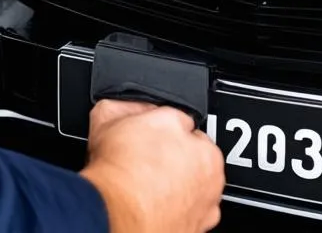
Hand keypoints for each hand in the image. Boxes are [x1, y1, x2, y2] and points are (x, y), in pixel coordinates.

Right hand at [81, 100, 224, 232]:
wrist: (113, 216)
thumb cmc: (117, 173)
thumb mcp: (112, 116)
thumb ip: (130, 105)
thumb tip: (128, 102)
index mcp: (198, 141)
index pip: (182, 123)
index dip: (159, 129)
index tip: (146, 137)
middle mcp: (209, 172)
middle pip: (192, 155)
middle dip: (173, 155)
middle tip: (146, 161)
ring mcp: (206, 204)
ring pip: (193, 186)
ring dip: (178, 184)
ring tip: (148, 184)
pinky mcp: (198, 229)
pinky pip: (188, 212)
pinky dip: (176, 209)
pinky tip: (155, 204)